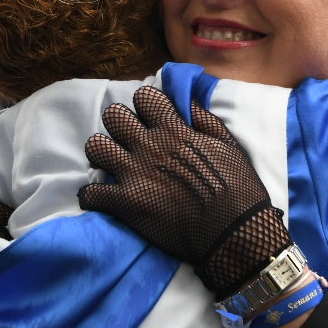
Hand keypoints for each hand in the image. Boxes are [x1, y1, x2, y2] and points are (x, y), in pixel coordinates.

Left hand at [79, 85, 290, 298]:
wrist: (233, 231)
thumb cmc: (237, 187)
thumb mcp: (229, 143)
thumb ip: (203, 118)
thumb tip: (184, 101)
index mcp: (174, 129)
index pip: (143, 96)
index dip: (146, 106)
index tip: (152, 120)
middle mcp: (149, 146)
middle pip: (112, 115)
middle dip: (120, 125)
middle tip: (131, 142)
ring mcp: (133, 174)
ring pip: (95, 147)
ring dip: (103, 155)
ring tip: (114, 166)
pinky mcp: (125, 203)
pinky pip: (90, 193)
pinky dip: (94, 196)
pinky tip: (105, 198)